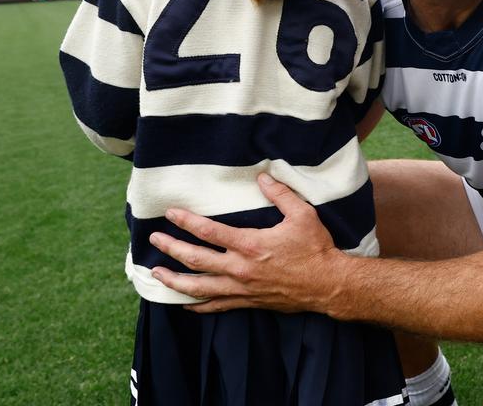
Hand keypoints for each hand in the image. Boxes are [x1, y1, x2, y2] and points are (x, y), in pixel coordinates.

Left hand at [148, 173, 347, 313]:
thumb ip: (280, 194)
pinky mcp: (248, 302)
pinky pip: (216, 305)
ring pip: (199, 287)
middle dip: (171, 248)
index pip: (208, 232)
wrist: (328, 285)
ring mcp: (242, 288)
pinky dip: (197, 306)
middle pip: (195, 259)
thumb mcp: (302, 215)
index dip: (186, 222)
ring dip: (174, 280)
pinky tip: (183, 304)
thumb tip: (263, 176)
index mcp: (250, 244)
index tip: (170, 214)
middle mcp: (240, 268)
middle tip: (154, 239)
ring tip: (156, 273)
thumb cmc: (316, 248)